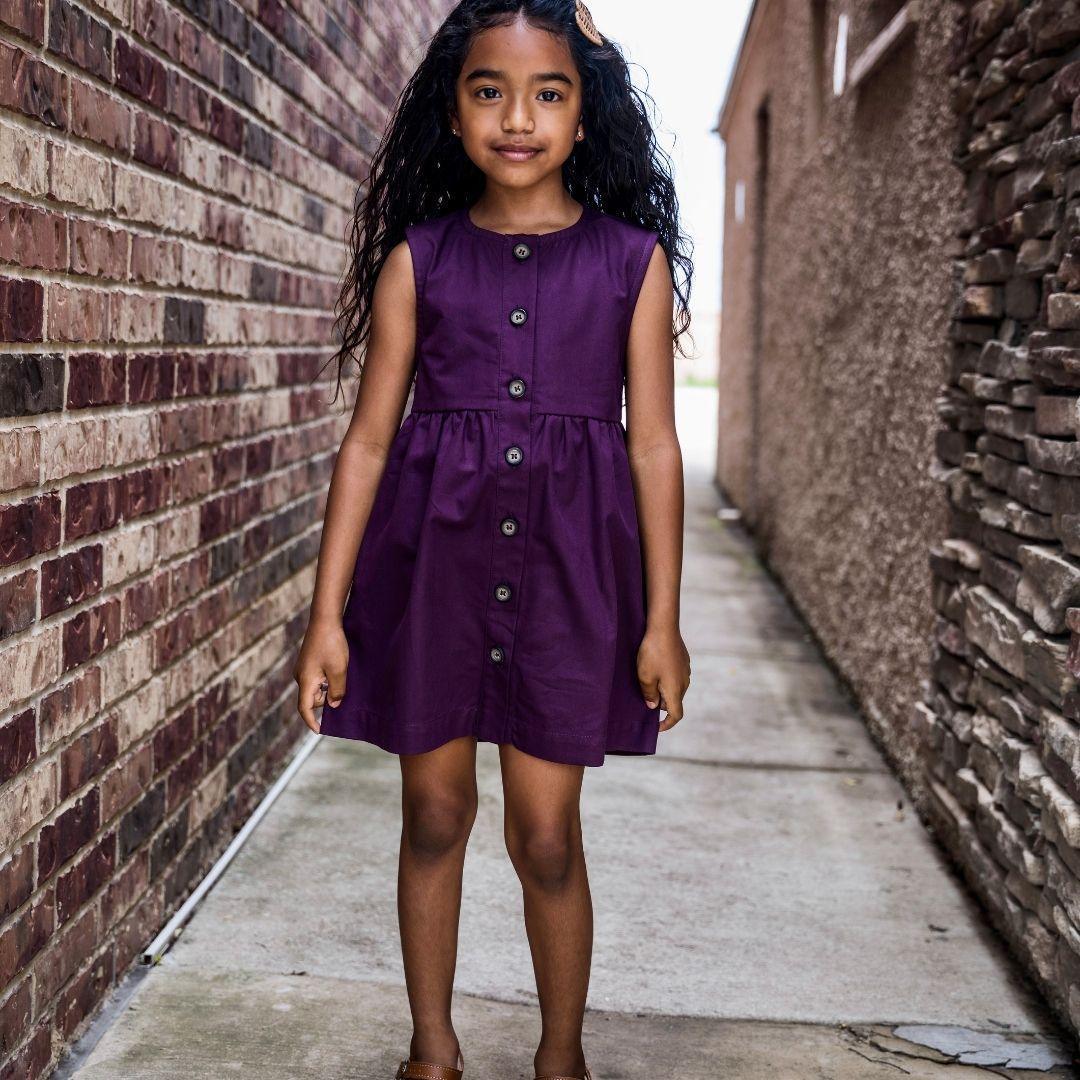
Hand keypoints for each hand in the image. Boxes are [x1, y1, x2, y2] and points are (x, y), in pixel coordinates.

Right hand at [293, 615, 348, 733]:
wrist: (324, 619)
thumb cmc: (332, 644)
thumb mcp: (339, 670)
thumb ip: (337, 690)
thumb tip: (333, 705)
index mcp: (306, 681)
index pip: (304, 708)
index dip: (311, 721)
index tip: (320, 730)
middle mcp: (300, 676)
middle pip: (313, 699)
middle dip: (326, 700)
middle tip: (344, 689)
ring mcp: (303, 668)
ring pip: (316, 688)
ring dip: (329, 687)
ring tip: (342, 675)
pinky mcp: (308, 662)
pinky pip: (317, 678)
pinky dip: (327, 680)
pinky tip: (338, 669)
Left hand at [637, 625, 690, 731]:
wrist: (664, 627)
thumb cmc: (653, 653)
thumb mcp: (645, 677)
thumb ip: (649, 694)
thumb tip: (653, 706)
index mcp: (675, 690)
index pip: (676, 715)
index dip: (667, 724)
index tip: (656, 727)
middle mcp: (684, 682)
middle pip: (674, 701)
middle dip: (660, 704)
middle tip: (644, 697)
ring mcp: (685, 671)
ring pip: (674, 688)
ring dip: (662, 690)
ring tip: (647, 680)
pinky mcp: (683, 661)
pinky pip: (675, 677)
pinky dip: (665, 679)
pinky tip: (654, 668)